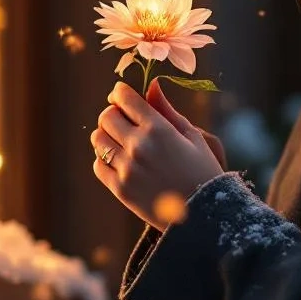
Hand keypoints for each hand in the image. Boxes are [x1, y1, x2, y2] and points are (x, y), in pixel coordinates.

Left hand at [90, 78, 225, 231]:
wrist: (203, 215)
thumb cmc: (202, 171)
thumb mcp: (191, 136)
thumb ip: (166, 110)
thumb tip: (152, 85)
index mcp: (158, 129)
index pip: (125, 98)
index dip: (120, 93)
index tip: (121, 96)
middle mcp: (139, 146)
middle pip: (106, 116)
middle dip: (113, 113)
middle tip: (123, 120)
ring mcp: (127, 169)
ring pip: (97, 139)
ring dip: (106, 135)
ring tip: (121, 141)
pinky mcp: (120, 189)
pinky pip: (98, 165)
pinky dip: (105, 159)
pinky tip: (121, 161)